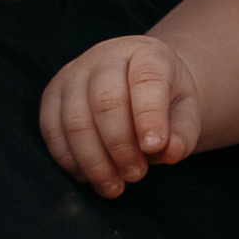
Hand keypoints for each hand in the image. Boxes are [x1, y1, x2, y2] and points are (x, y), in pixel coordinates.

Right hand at [39, 37, 201, 194]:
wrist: (137, 82)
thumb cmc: (164, 100)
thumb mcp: (186, 110)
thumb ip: (183, 131)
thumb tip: (169, 152)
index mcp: (146, 54)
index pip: (147, 80)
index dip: (149, 117)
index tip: (155, 148)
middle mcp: (105, 57)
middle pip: (106, 102)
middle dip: (121, 147)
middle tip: (137, 175)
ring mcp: (74, 74)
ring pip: (75, 121)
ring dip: (94, 162)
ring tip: (115, 185)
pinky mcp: (52, 95)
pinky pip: (52, 131)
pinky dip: (70, 161)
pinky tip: (91, 176)